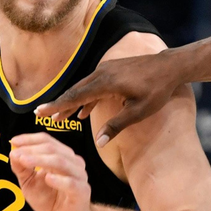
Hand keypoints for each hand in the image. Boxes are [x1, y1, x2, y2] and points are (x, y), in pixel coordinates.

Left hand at [9, 133, 91, 210]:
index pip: (46, 140)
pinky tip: (47, 178)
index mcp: (61, 156)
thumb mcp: (30, 183)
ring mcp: (79, 176)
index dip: (29, 139)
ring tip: (25, 161)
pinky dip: (59, 180)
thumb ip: (21, 169)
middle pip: (52, 148)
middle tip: (17, 154)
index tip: (14, 141)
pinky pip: (71, 183)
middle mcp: (72, 162)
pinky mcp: (82, 191)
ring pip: (61, 161)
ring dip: (40, 160)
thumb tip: (13, 152)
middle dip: (32, 150)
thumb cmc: (51, 200)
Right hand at [35, 52, 181, 147]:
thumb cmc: (157, 91)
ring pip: (84, 88)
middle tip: (43, 116)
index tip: (40, 112)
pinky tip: (84, 111)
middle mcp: (102, 73)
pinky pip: (94, 85)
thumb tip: (98, 143)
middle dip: (59, 105)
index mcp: (106, 83)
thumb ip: (116, 126)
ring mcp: (107, 69)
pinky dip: (86, 98)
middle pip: (76, 91)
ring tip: (61, 118)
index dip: (57, 106)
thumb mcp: (138, 112)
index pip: (75, 97)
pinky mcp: (112, 70)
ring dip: (72, 102)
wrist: (170, 66)